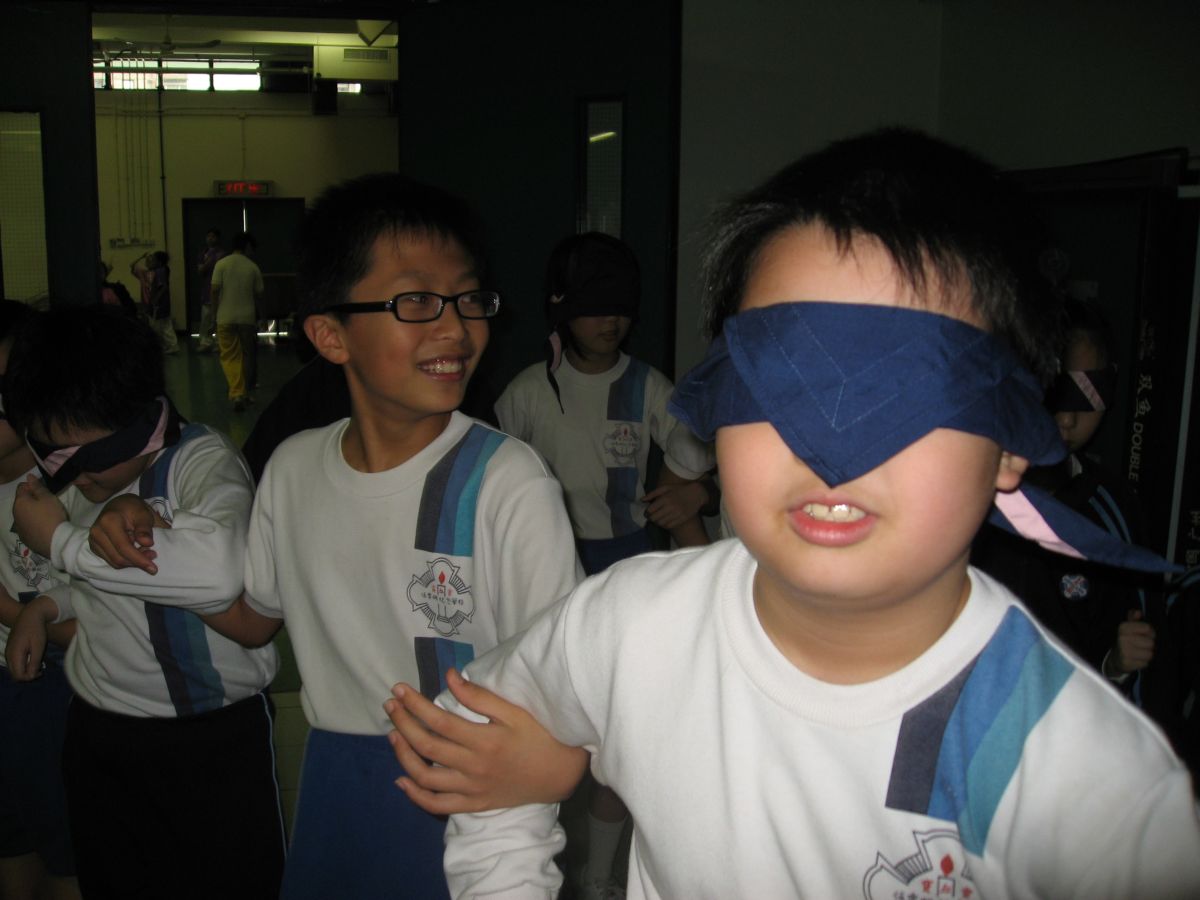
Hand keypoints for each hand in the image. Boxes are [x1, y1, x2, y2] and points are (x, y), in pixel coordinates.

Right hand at [5, 595, 56, 679]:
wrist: (30, 616)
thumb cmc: (36, 630)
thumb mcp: (38, 647)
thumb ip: (34, 662)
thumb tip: (30, 676)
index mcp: (14, 655)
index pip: (18, 676)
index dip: (29, 678)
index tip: (41, 672)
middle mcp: (8, 655)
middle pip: (15, 674)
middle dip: (27, 675)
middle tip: (41, 670)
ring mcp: (8, 652)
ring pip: (15, 669)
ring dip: (25, 670)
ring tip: (39, 665)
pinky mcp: (11, 649)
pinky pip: (15, 662)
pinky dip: (23, 664)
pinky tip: (34, 659)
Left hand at [13, 474, 66, 557]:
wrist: (55, 541)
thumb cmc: (52, 515)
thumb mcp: (48, 498)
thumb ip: (37, 487)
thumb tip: (28, 476)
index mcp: (20, 502)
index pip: (21, 487)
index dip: (32, 486)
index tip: (44, 490)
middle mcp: (15, 514)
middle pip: (21, 502)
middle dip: (31, 499)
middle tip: (46, 502)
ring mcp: (18, 527)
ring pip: (23, 514)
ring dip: (31, 512)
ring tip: (45, 515)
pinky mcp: (24, 537)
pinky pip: (26, 526)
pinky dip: (32, 523)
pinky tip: (42, 526)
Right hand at [89, 494, 169, 573]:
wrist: (119, 505)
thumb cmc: (133, 508)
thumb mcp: (144, 513)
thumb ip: (145, 528)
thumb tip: (147, 543)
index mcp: (108, 522)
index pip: (124, 547)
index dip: (139, 559)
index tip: (153, 568)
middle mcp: (97, 532)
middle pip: (118, 558)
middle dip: (137, 562)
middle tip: (153, 555)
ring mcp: (93, 541)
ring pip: (114, 562)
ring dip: (132, 562)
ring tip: (146, 552)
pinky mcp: (94, 547)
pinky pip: (111, 560)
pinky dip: (125, 560)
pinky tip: (135, 551)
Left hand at [384, 668, 588, 814]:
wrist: (559, 775)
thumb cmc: (539, 737)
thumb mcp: (514, 712)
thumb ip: (480, 697)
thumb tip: (449, 677)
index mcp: (485, 741)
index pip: (440, 721)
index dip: (415, 704)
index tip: (400, 689)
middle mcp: (474, 767)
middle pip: (427, 746)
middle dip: (403, 723)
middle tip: (390, 705)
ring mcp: (472, 789)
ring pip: (426, 778)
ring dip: (403, 756)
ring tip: (392, 735)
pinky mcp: (474, 804)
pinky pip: (438, 805)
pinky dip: (416, 796)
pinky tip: (402, 779)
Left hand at [642, 481, 706, 530]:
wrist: (696, 494)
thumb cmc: (679, 490)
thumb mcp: (666, 488)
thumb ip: (653, 493)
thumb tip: (642, 500)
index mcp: (665, 499)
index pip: (650, 510)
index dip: (647, 512)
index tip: (647, 512)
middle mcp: (670, 507)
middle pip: (654, 518)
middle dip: (651, 518)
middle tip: (651, 517)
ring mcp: (677, 514)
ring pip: (661, 523)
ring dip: (657, 522)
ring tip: (658, 519)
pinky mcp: (682, 519)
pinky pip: (669, 526)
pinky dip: (664, 525)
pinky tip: (664, 522)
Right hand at [1111, 609, 1155, 673]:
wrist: (1116, 658)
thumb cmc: (1126, 640)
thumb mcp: (1129, 628)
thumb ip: (1134, 619)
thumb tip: (1137, 612)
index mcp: (1123, 628)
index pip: (1147, 628)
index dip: (1150, 632)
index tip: (1146, 634)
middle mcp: (1123, 639)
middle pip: (1150, 642)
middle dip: (1149, 644)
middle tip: (1143, 645)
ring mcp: (1124, 651)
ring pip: (1149, 654)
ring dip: (1147, 654)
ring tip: (1140, 652)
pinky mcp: (1127, 663)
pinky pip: (1145, 663)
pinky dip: (1143, 662)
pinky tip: (1137, 659)